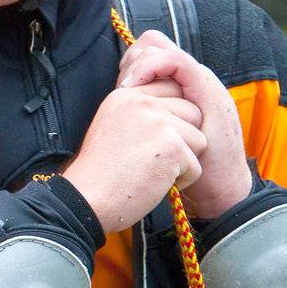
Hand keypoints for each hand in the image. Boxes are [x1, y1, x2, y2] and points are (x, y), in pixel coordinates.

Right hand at [61, 83, 207, 235]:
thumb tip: (176, 108)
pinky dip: (182, 182)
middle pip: (192, 112)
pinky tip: (156, 184)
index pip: (172, 89)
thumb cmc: (100, 171)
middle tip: (158, 158)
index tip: (159, 140)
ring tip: (155, 171)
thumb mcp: (113, 124)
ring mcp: (159, 122)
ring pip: (199, 139)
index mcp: (127, 94)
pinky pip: (196, 166)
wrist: (87, 199)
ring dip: (184, 161)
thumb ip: (140, 111)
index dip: (175, 117)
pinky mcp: (172, 147)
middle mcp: (143, 101)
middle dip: (184, 139)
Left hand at [115, 30, 252, 220]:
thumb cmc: (185, 168)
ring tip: (128, 87)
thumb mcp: (157, 139)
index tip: (119, 85)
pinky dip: (151, 67)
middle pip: (153, 42)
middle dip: (133, 58)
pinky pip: (174, 61)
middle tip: (124, 86)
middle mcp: (191, 78)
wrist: (219, 191)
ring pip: (159, 46)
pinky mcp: (206, 89)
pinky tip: (136, 87)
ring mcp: (200, 81)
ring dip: (138, 62)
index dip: (130, 62)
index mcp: (180, 88)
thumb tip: (116, 107)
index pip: (149, 52)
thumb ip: (145, 119)